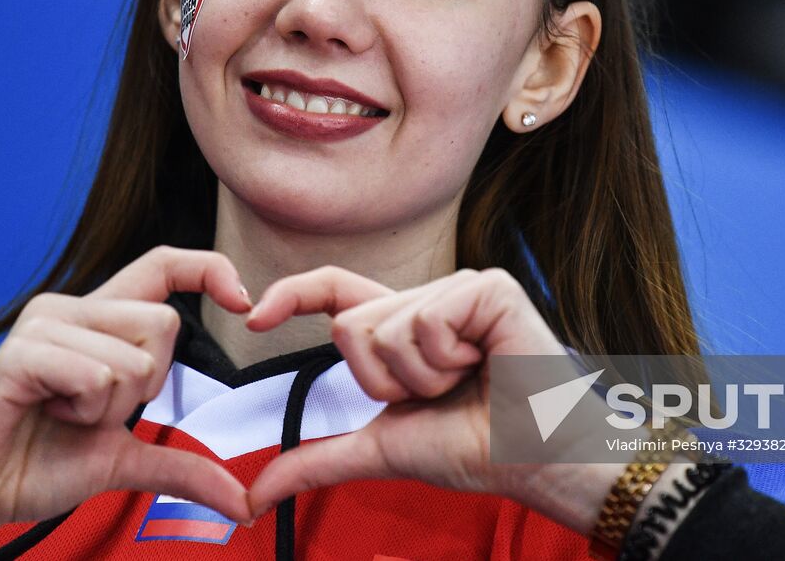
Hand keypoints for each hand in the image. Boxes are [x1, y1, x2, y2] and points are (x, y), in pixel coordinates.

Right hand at [0, 247, 254, 543]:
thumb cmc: (33, 463)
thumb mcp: (122, 462)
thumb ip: (182, 467)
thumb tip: (243, 502)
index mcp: (99, 321)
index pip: (164, 264)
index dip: (210, 269)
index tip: (245, 302)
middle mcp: (73, 309)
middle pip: (165, 323)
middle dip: (144, 387)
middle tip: (88, 411)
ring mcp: (44, 324)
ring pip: (133, 358)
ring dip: (106, 409)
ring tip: (58, 415)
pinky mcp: (19, 353)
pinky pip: (93, 374)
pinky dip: (80, 409)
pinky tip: (41, 413)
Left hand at [241, 266, 604, 526]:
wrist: (532, 459)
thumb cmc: (473, 449)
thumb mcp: (381, 450)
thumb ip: (316, 461)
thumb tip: (252, 497)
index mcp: (403, 328)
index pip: (336, 294)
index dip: (292, 294)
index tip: (253, 316)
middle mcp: (428, 299)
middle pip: (350, 327)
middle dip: (385, 383)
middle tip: (440, 394)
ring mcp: (459, 288)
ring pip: (386, 327)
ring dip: (421, 377)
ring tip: (467, 382)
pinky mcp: (488, 287)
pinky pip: (425, 321)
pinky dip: (448, 359)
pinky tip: (485, 364)